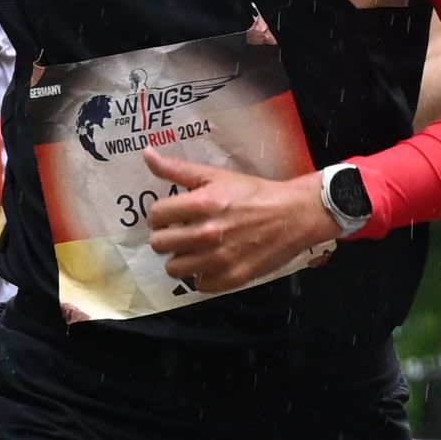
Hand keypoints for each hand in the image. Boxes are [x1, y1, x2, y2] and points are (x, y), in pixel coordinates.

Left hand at [134, 141, 344, 296]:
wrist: (293, 215)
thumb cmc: (253, 193)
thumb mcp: (216, 176)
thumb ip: (177, 169)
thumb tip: (146, 154)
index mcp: (202, 204)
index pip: (156, 216)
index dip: (160, 215)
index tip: (170, 216)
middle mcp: (207, 233)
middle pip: (159, 245)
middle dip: (166, 237)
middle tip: (180, 233)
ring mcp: (219, 259)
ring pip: (174, 269)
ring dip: (181, 258)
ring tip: (193, 250)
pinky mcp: (231, 278)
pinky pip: (198, 285)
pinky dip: (201, 275)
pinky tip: (210, 263)